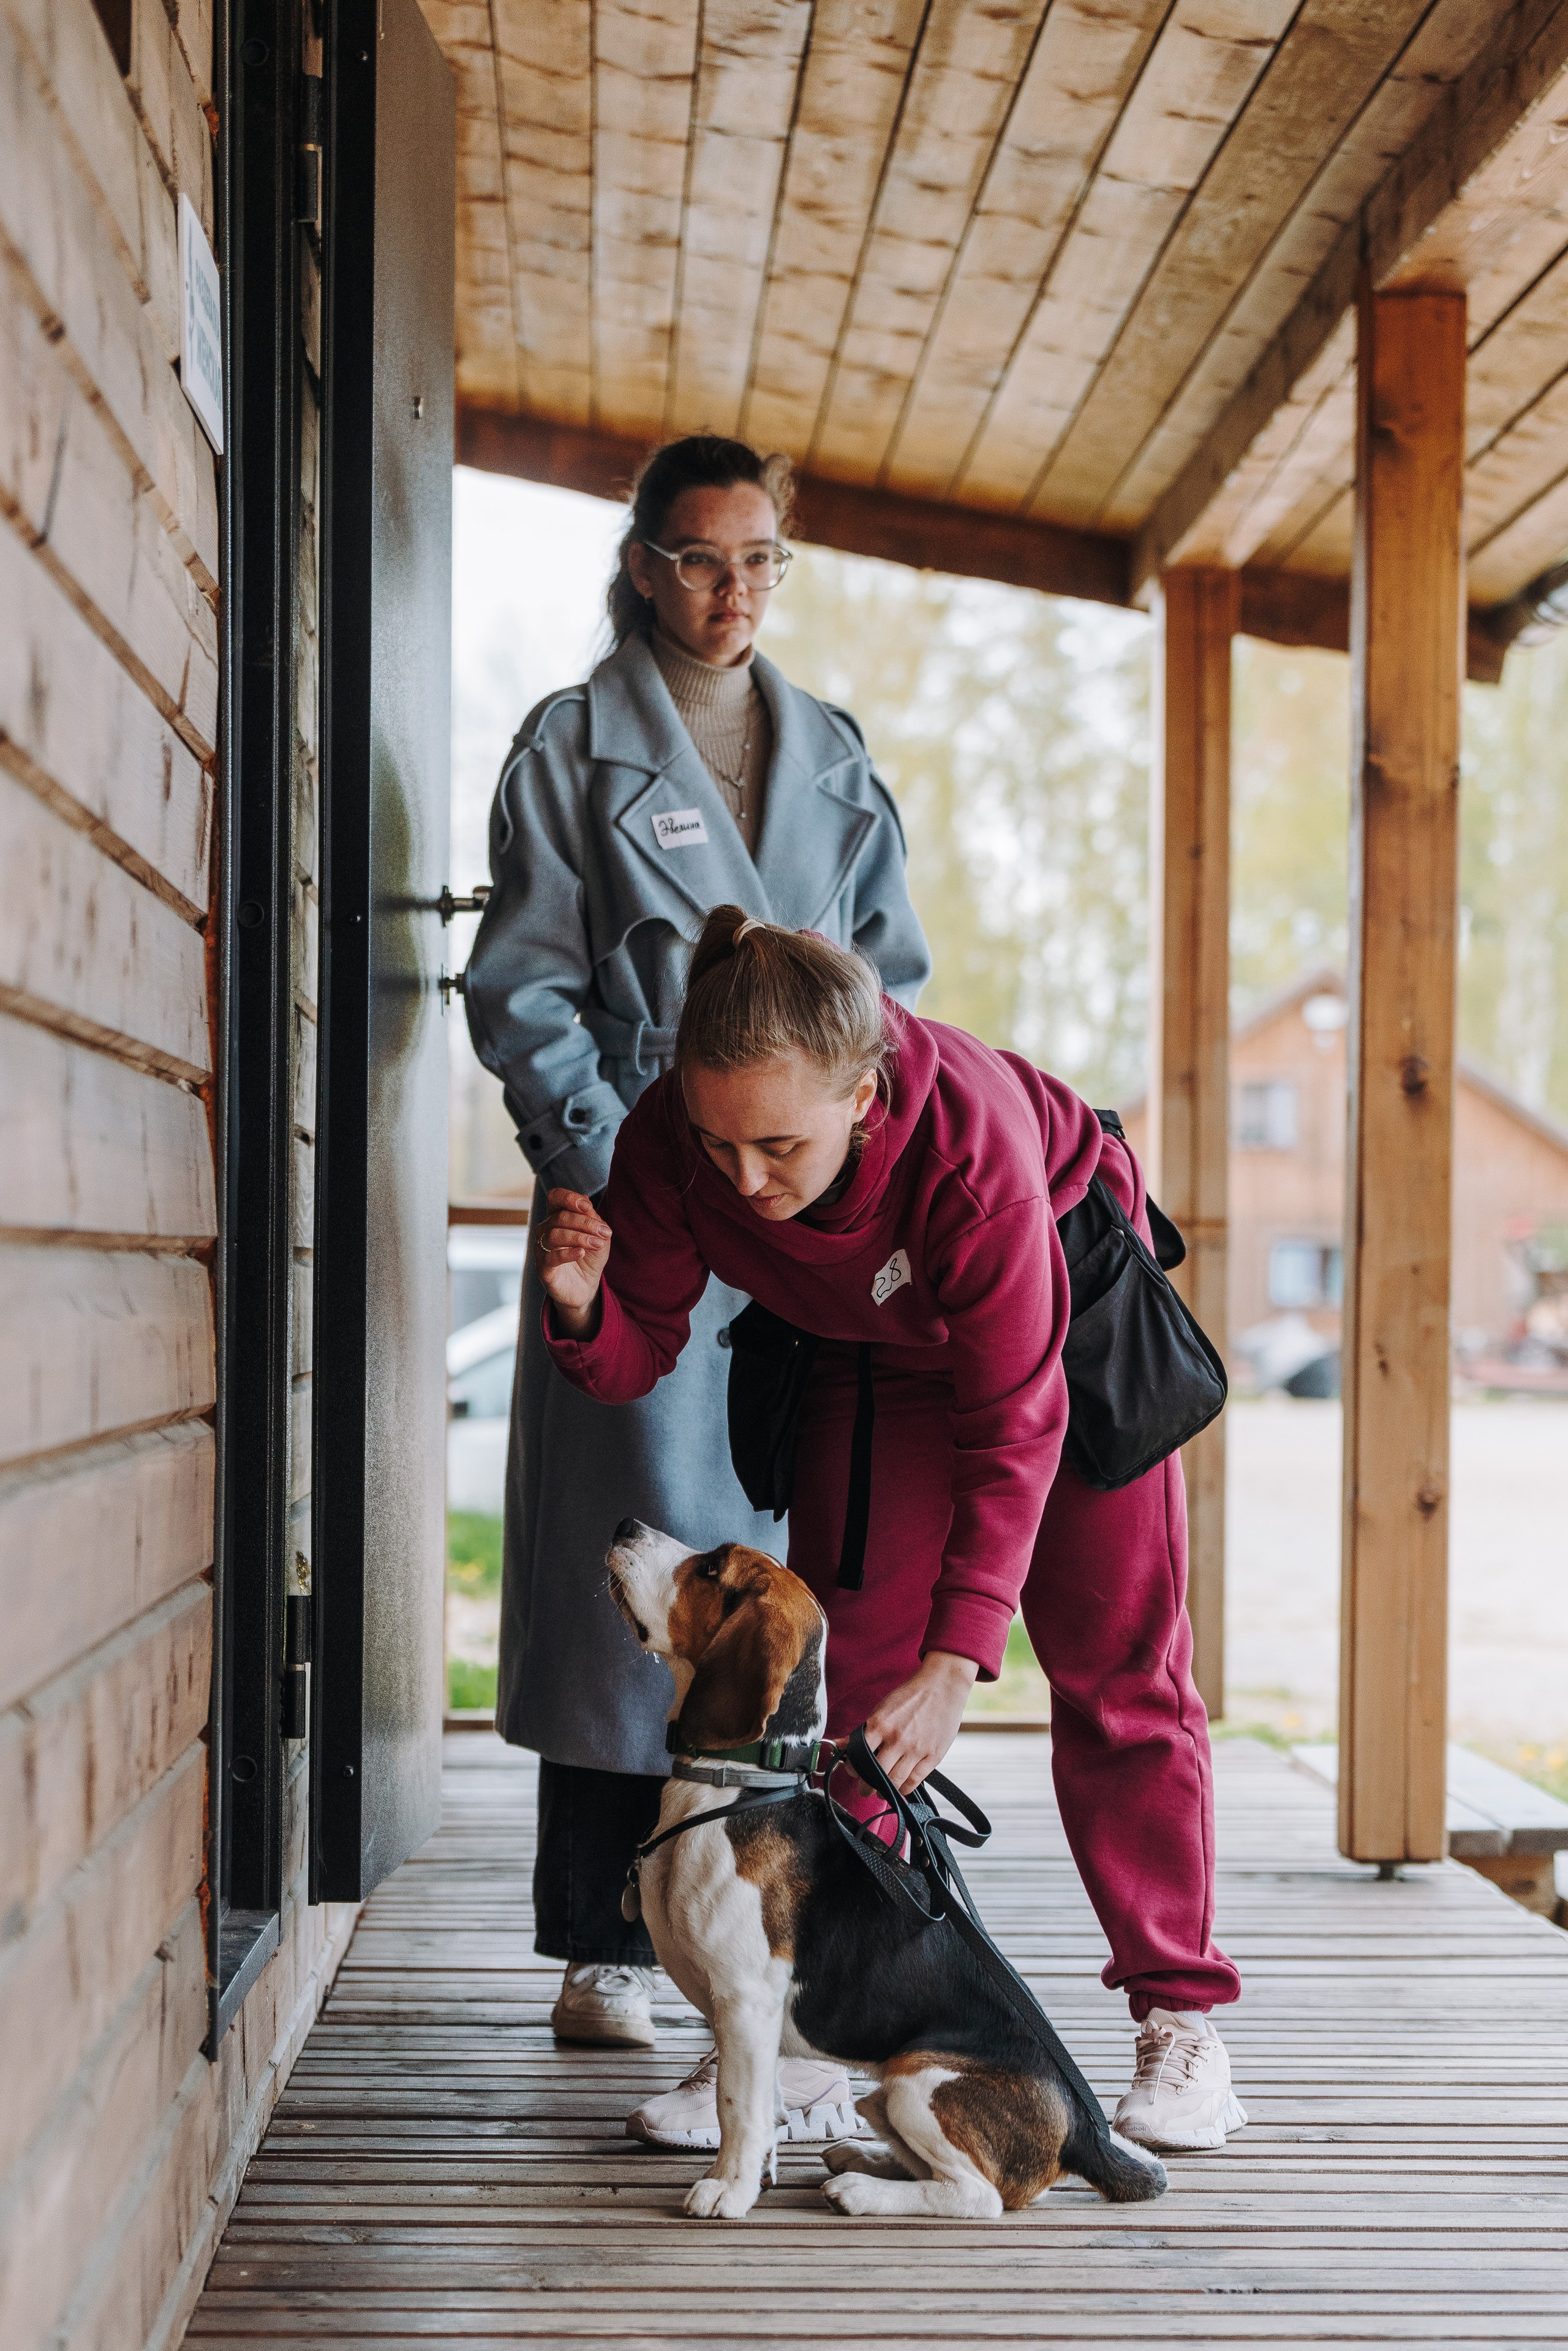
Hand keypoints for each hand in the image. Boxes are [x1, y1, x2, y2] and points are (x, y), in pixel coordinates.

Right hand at [534, 1188, 610, 1336]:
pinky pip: (551, 1257)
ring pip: (554, 1235)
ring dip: (580, 1237)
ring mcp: (541, 1249)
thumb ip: (592, 1219)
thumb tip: (586, 1205)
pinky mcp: (542, 1269)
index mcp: (556, 1217)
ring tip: (598, 1244)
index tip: (587, 1206)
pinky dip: (568, 1253)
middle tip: (604, 1232)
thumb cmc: (590, 1257)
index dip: (568, 1198)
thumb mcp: (598, 1235)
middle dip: (585, 1223)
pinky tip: (582, 1253)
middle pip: (559, 1217)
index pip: (554, 1197)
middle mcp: (544, 1230)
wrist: (586, 1287)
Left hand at [862, 1650, 977, 1794]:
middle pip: (875, 1773)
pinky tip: (899, 1787)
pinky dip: (904, 1789)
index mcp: (881, 1724)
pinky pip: (915, 1781)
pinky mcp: (933, 1755)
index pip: (859, 1756)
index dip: (853, 1769)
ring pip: (894, 1781)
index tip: (853, 1772)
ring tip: (880, 1791)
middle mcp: (897, 1738)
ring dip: (884, 1791)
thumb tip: (839, 1745)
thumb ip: (862, 1731)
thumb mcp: (881, 1709)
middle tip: (864, 1789)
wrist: (941, 1686)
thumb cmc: (910, 1697)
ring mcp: (916, 1748)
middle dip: (866, 1786)